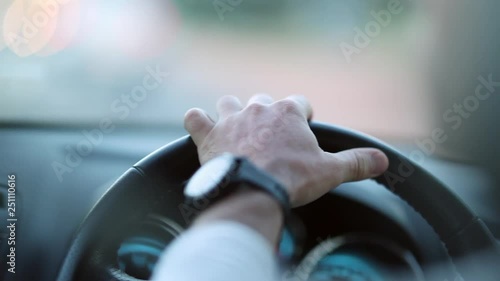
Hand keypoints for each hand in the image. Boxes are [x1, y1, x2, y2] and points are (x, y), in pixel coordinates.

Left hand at [184, 95, 388, 206]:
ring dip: (232, 112)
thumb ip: (357, 162)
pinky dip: (197, 121)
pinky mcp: (209, 135)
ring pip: (230, 103)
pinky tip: (199, 124)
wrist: (251, 190)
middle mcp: (258, 110)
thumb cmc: (290, 177)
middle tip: (271, 135)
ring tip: (236, 126)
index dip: (303, 115)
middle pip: (264, 102)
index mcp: (288, 113)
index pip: (300, 103)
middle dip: (268, 114)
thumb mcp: (330, 171)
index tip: (304, 126)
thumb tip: (383, 160)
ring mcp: (231, 120)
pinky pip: (196, 118)